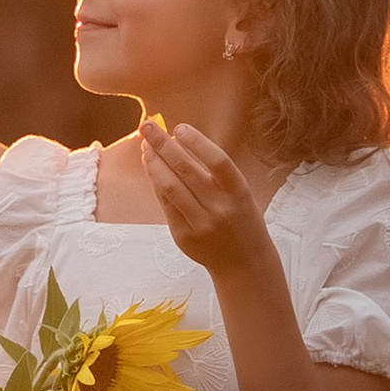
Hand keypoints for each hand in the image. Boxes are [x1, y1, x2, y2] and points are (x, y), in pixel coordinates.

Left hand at [140, 114, 270, 278]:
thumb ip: (213, 172)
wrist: (244, 264)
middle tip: (147, 126)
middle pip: (187, 170)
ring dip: (154, 162)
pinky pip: (165, 203)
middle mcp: (221, 208)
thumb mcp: (239, 194)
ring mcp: (201, 224)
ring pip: (170, 186)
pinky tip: (150, 166)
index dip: (197, 142)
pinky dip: (156, 182)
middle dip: (163, 145)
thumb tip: (176, 141)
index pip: (218, 161)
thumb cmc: (240, 219)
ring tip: (145, 145)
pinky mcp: (184, 236)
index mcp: (240, 193)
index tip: (179, 127)